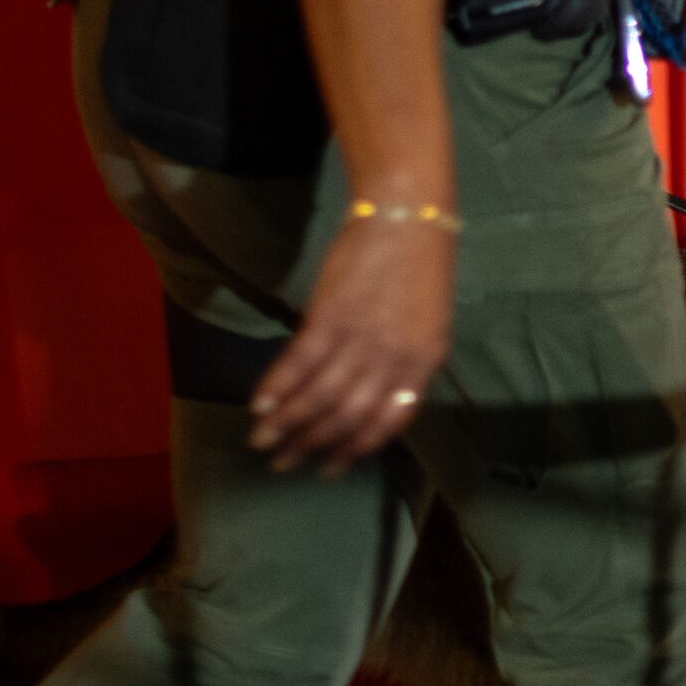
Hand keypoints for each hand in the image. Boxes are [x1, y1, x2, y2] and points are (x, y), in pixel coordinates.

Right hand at [249, 211, 452, 473]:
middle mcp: (393, 360)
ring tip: (262, 443)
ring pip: (320, 397)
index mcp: (424, 365)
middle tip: (284, 465)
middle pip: (347, 417)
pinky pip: (300, 362)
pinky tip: (258, 405)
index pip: (387, 423)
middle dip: (312, 445)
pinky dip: (277, 387)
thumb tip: (369, 396)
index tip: (330, 468)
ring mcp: (361, 339)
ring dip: (286, 424)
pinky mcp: (330, 316)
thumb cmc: (419, 267)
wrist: (407, 217)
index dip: (356, 449)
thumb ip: (402, 363)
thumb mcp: (426, 324)